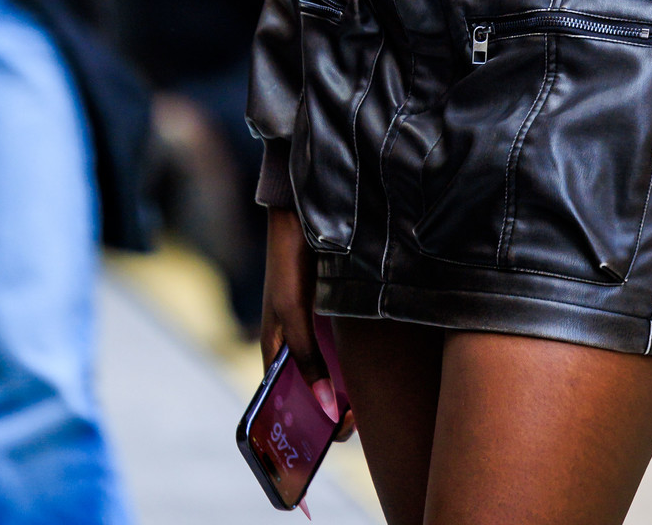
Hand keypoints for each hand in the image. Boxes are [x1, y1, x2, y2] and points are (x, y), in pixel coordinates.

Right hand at [261, 208, 349, 433]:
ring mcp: (318, 329)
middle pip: (315, 390)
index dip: (306, 423)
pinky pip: (347, 347)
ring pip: (334, 371)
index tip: (331, 435)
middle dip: (334, 411)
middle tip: (356, 420)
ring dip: (348, 388)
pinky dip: (357, 362)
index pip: (287, 403)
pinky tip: (376, 367)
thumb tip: (328, 409)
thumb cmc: (288, 265)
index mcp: (274, 353)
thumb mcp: (292, 315)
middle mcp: (297, 344)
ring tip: (368, 399)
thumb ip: (308, 361)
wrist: (305, 215)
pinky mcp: (337, 314)